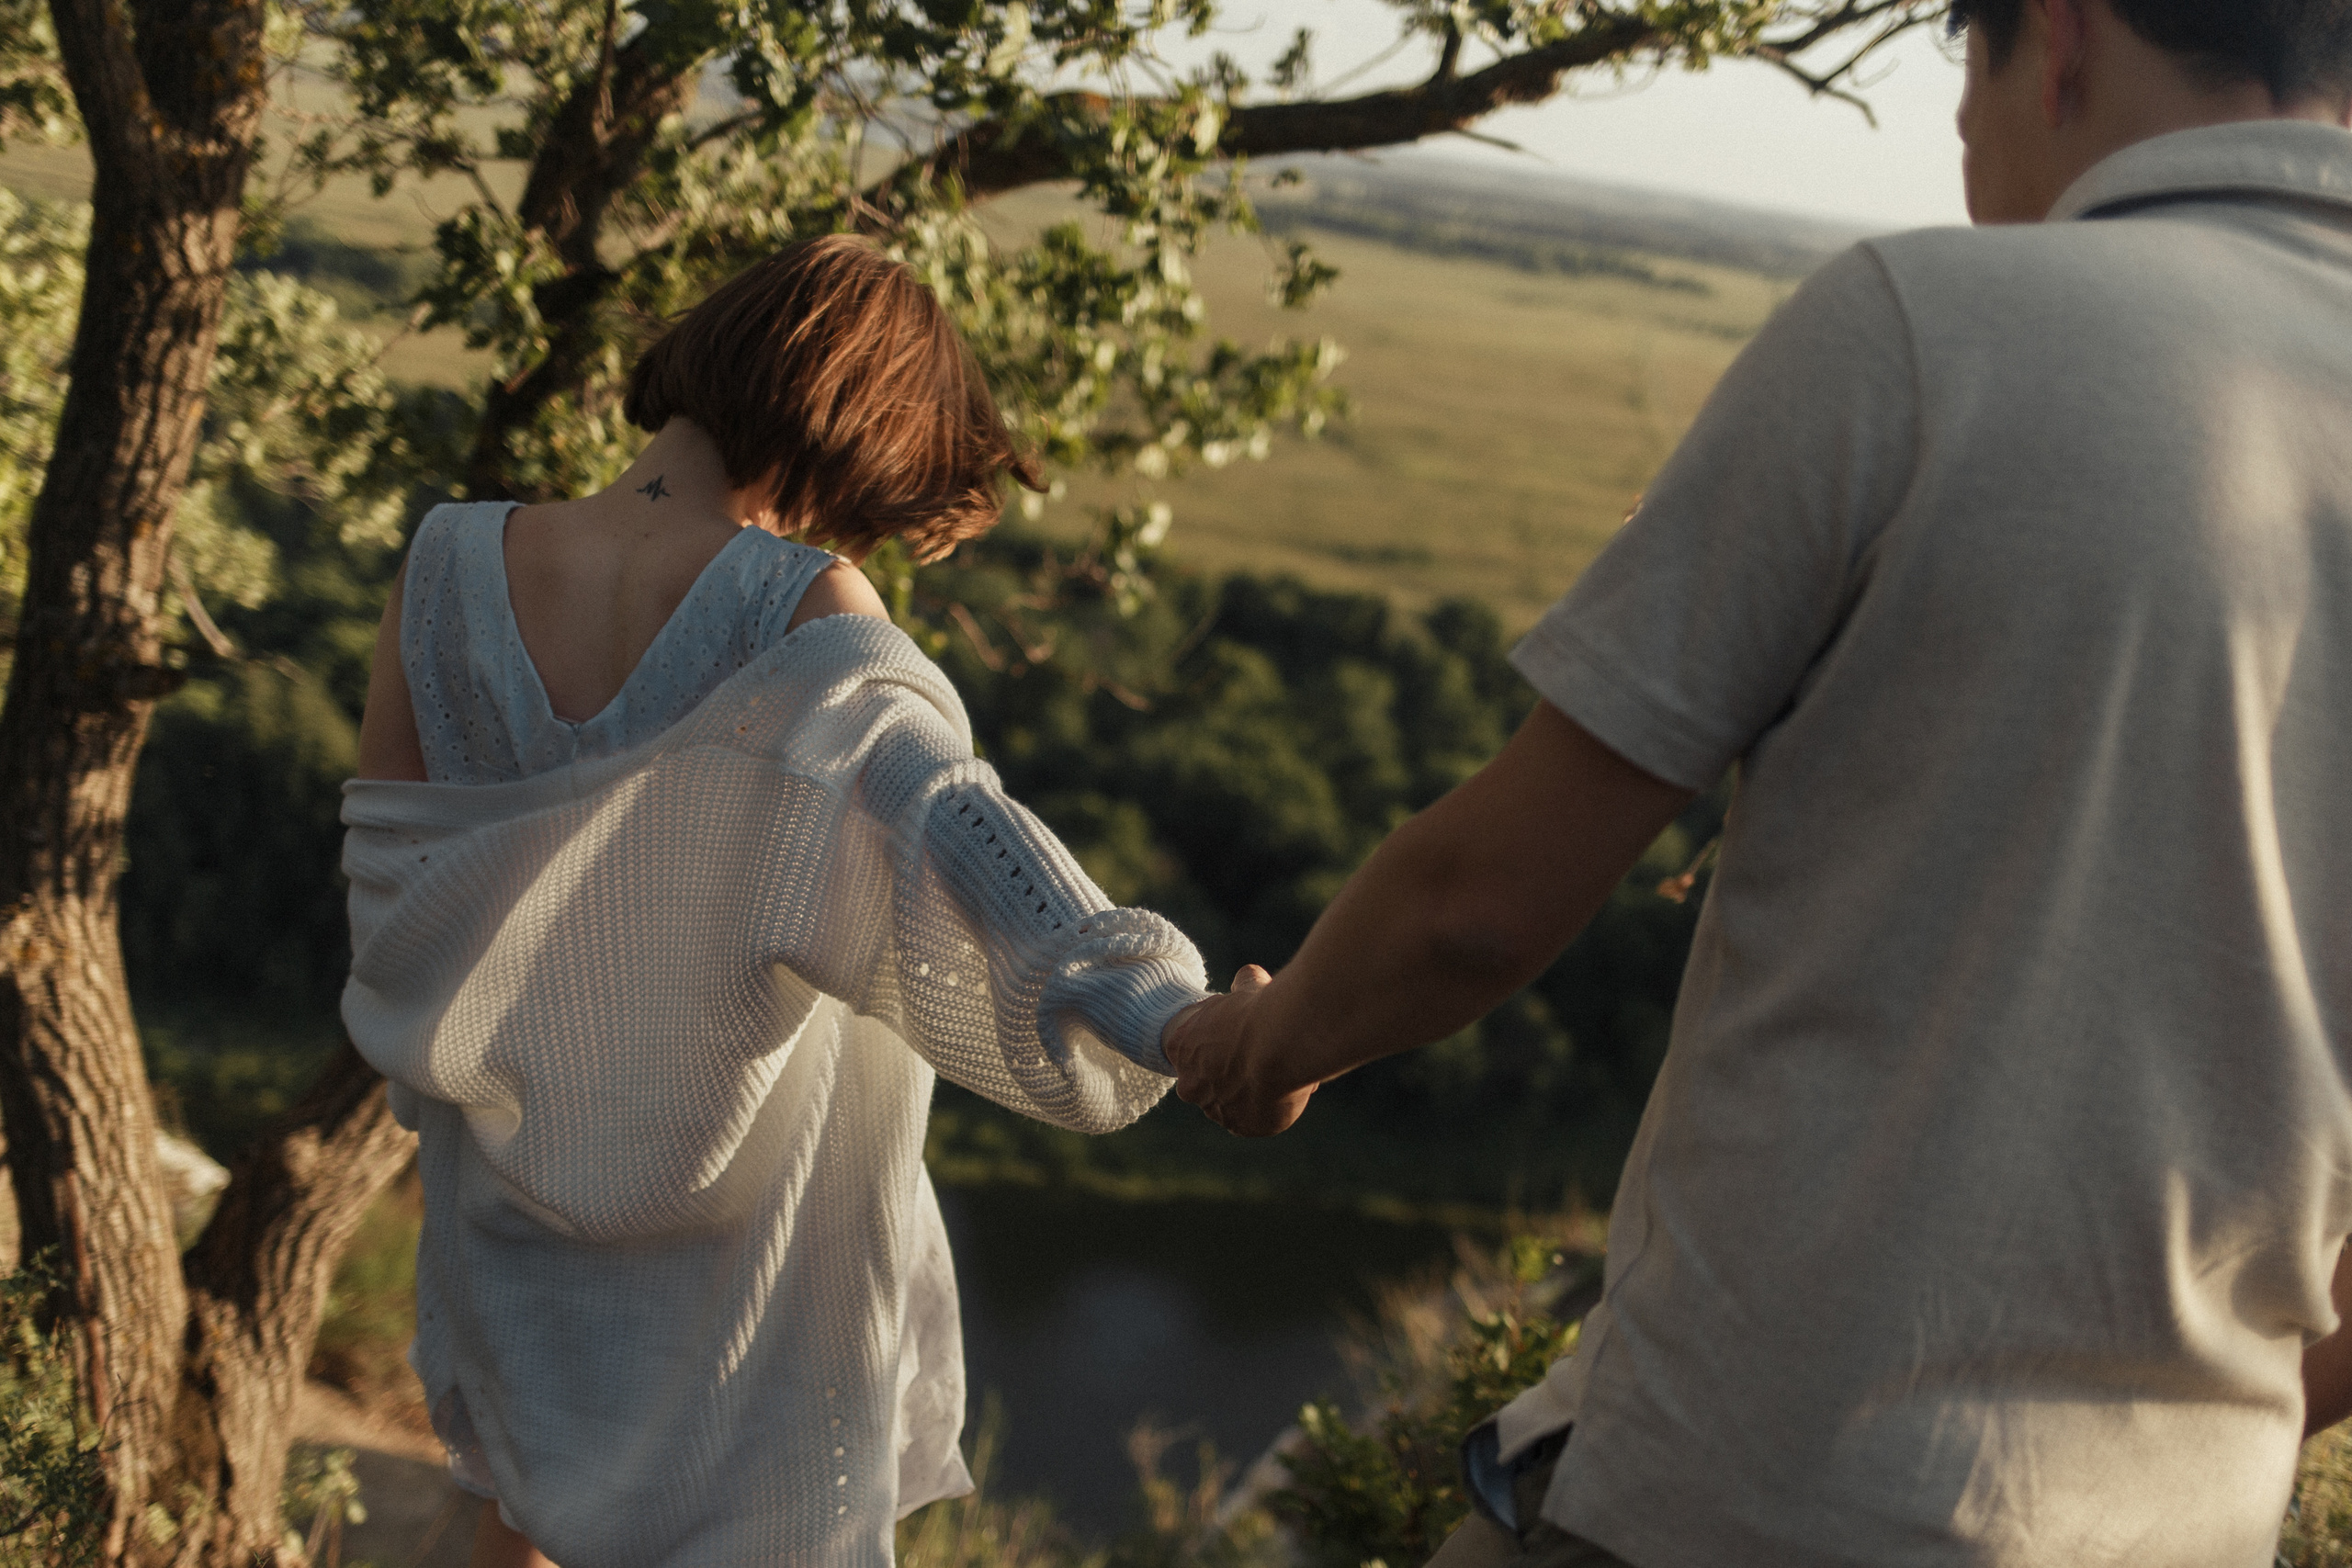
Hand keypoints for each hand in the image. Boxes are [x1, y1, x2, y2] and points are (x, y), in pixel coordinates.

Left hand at [1160, 965, 1314, 1136]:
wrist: (1281, 1045)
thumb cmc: (1261, 1011)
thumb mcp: (1249, 987)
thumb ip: (1244, 984)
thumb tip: (1250, 975)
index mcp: (1180, 1046)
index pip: (1189, 1048)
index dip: (1217, 1041)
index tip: (1239, 1035)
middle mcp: (1190, 1083)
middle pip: (1205, 1081)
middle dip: (1229, 1072)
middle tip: (1260, 1056)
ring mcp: (1215, 1109)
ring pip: (1230, 1103)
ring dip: (1250, 1092)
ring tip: (1279, 1072)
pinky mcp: (1242, 1127)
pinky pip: (1253, 1120)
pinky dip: (1268, 1109)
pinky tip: (1285, 1090)